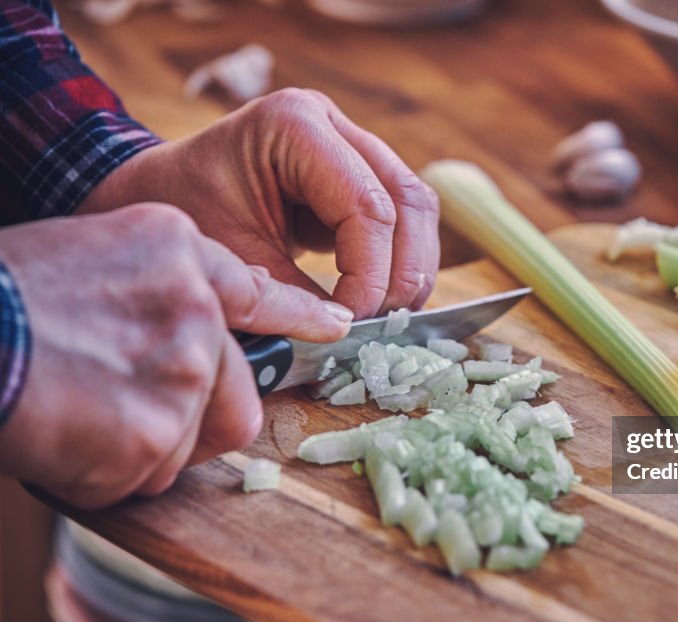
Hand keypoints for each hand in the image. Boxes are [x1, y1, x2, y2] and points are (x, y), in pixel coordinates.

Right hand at [0, 204, 350, 507]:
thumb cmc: (5, 296)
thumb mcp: (89, 255)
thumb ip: (154, 292)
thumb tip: (195, 338)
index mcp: (176, 252)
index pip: (259, 293)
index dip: (299, 317)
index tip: (333, 326)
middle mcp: (196, 307)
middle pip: (236, 398)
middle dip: (191, 423)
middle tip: (129, 418)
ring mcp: (183, 368)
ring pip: (190, 442)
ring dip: (139, 449)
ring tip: (78, 417)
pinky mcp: (156, 428)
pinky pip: (144, 476)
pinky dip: (103, 474)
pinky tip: (63, 438)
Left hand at [77, 88, 440, 319]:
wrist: (154, 192)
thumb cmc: (182, 215)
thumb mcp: (234, 260)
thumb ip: (294, 297)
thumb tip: (350, 335)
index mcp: (295, 125)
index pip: (367, 205)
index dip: (372, 273)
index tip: (352, 323)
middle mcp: (331, 123)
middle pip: (408, 198)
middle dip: (403, 270)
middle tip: (384, 324)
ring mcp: (348, 143)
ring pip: (416, 207)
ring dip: (411, 266)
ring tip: (389, 316)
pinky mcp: (355, 172)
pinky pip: (401, 216)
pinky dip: (399, 259)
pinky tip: (383, 297)